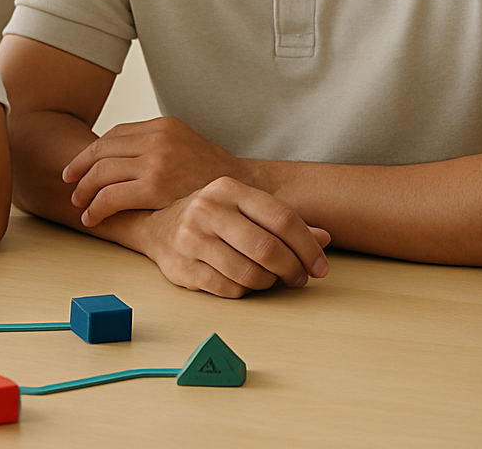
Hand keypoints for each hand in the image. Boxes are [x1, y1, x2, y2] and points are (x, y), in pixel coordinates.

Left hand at [63, 116, 249, 225]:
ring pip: (101, 173)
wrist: (245, 190)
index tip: (78, 167)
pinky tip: (93, 217)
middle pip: (102, 151)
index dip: (91, 152)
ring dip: (85, 191)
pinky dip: (96, 207)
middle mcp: (157, 138)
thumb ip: (157, 146)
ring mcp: (155, 161)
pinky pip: (111, 195)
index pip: (114, 135)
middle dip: (79, 170)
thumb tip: (123, 158)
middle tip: (70, 186)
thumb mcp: (185, 146)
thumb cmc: (213, 176)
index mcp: (162, 125)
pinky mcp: (154, 186)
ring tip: (80, 205)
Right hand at [131, 177, 330, 297]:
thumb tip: (324, 239)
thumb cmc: (212, 217)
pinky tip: (244, 282)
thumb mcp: (245, 208)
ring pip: (249, 273)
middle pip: (267, 248)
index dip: (308, 247)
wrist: (157, 226)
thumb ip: (283, 221)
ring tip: (271, 279)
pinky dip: (244, 291)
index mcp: (229, 189)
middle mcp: (208, 210)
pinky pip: (228, 289)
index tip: (320, 267)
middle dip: (292, 269)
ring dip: (269, 282)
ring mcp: (191, 239)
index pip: (282, 218)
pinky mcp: (181, 267)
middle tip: (299, 278)